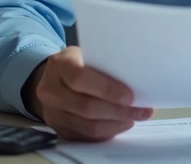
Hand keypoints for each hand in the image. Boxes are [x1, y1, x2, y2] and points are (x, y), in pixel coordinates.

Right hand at [23, 47, 152, 140]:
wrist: (54, 77)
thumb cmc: (79, 62)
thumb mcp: (88, 53)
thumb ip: (105, 63)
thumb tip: (136, 80)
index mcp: (59, 64)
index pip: (80, 78)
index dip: (106, 89)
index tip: (129, 96)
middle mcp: (50, 90)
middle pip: (86, 107)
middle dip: (118, 111)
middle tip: (140, 110)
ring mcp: (52, 113)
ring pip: (88, 126)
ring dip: (116, 124)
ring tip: (134, 117)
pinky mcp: (59, 129)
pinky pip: (86, 137)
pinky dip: (107, 132)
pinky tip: (121, 124)